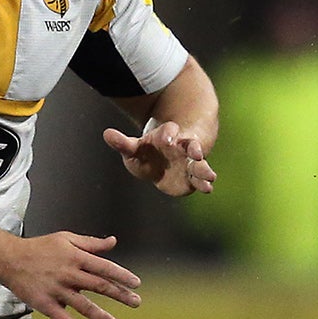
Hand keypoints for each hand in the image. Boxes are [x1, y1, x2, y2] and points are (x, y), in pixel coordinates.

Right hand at [0, 231, 140, 318]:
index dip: (121, 276)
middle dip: (120, 295)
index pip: (104, 267)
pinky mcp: (45, 304)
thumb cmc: (39, 247)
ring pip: (84, 306)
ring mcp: (57, 290)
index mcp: (76, 257)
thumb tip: (113, 241)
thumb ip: (91, 243)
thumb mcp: (66, 239)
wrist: (9, 258)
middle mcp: (69, 274)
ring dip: (103, 317)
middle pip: (99, 286)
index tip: (136, 284)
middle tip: (136, 303)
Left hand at [102, 119, 216, 196]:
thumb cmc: (149, 152)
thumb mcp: (134, 148)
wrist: (165, 161)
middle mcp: (182, 148)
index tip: (166, 139)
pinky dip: (204, 183)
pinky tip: (208, 188)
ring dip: (205, 169)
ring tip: (210, 176)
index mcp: (167, 137)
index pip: (170, 131)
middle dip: (195, 149)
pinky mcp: (192, 177)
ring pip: (200, 164)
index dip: (168, 133)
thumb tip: (107, 134)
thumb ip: (123, 143)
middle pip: (191, 146)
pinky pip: (200, 180)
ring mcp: (190, 163)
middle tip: (197, 153)